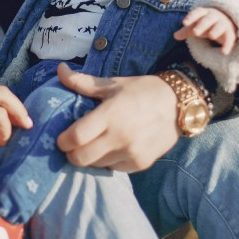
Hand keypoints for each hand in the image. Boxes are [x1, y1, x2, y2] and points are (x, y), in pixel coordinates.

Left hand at [56, 63, 178, 171]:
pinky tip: (112, 148)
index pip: (76, 137)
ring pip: (96, 165)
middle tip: (73, 144)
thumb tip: (60, 70)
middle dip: (71, 153)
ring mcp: (131, 152)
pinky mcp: (141, 163)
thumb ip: (83, 82)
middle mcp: (120, 137)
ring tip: (93, 144)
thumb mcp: (113, 84)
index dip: (63, 140)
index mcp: (110, 114)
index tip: (61, 137)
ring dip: (90, 157)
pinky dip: (108, 161)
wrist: (178, 103)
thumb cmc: (142, 90)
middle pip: (81, 158)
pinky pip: (114, 168)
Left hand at [174, 6, 236, 53]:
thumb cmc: (207, 24)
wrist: (226, 21)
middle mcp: (214, 16)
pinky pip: (230, 38)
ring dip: (216, 30)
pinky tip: (223, 52)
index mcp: (204, 13)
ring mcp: (223, 23)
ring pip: (220, 26)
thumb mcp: (196, 26)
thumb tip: (174, 36)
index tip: (184, 23)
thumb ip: (186, 31)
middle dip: (201, 25)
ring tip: (211, 36)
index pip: (197, 13)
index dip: (190, 17)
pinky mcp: (230, 32)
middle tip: (195, 32)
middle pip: (208, 19)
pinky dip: (227, 45)